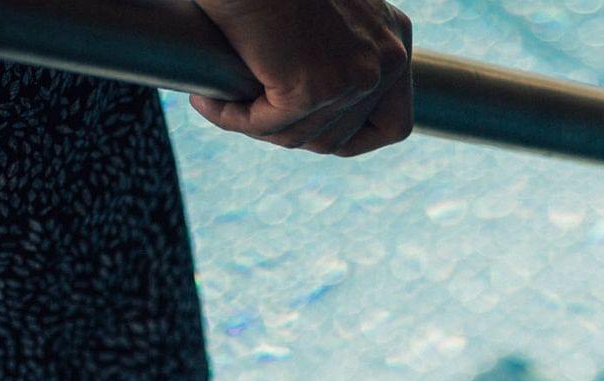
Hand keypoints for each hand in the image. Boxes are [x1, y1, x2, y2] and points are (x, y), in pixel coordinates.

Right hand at [190, 0, 414, 156]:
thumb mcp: (327, 17)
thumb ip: (339, 55)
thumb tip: (323, 110)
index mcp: (395, 44)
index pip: (393, 125)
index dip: (353, 139)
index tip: (313, 133)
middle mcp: (388, 62)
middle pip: (343, 138)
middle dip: (293, 133)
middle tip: (252, 113)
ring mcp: (355, 77)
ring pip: (304, 137)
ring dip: (259, 128)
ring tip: (224, 105)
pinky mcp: (314, 88)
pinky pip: (270, 126)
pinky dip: (233, 118)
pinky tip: (208, 102)